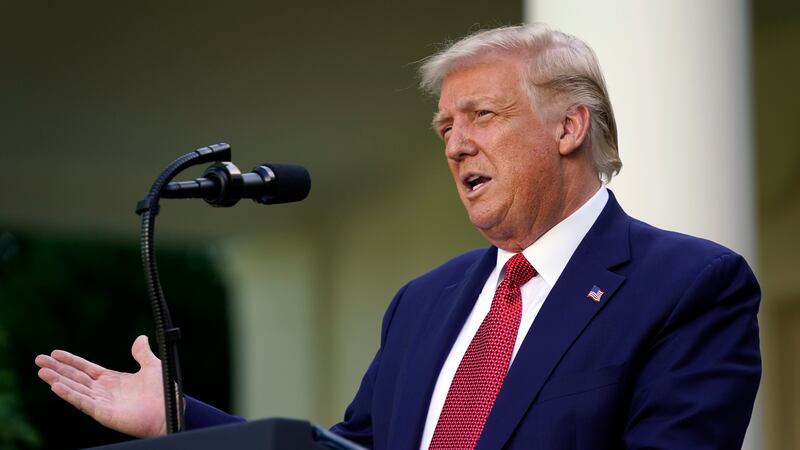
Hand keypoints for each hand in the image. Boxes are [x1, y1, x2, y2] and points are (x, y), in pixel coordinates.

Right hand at [35, 335, 166, 437]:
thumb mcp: (151, 366)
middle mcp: (103, 390)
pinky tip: (55, 386)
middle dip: (57, 368)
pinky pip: (83, 402)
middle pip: (75, 377)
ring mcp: (101, 402)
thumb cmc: (163, 392)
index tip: (55, 353)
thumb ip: (142, 354)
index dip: (71, 360)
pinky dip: (69, 394)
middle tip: (38, 359)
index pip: (85, 368)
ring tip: (41, 371)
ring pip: (74, 389)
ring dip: (57, 380)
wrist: (169, 410)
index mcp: (112, 379)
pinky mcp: (103, 413)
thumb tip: (140, 337)